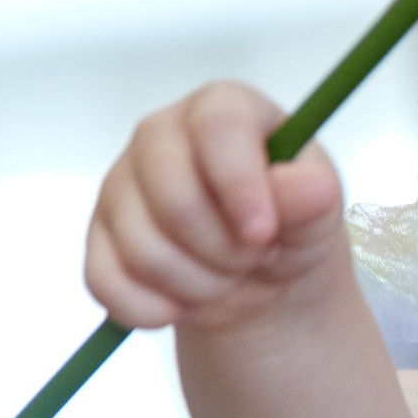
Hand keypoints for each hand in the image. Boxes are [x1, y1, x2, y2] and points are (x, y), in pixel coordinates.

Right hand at [85, 82, 345, 334]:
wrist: (257, 270)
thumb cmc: (289, 222)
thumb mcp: (319, 210)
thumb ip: (314, 196)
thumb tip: (309, 187)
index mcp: (221, 108)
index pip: (216, 126)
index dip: (238, 183)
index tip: (262, 232)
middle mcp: (159, 135)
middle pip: (173, 196)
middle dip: (222, 250)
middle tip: (254, 260)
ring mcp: (119, 185)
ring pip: (141, 249)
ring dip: (197, 285)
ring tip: (227, 278)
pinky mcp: (97, 237)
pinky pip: (106, 282)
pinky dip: (151, 309)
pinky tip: (183, 304)